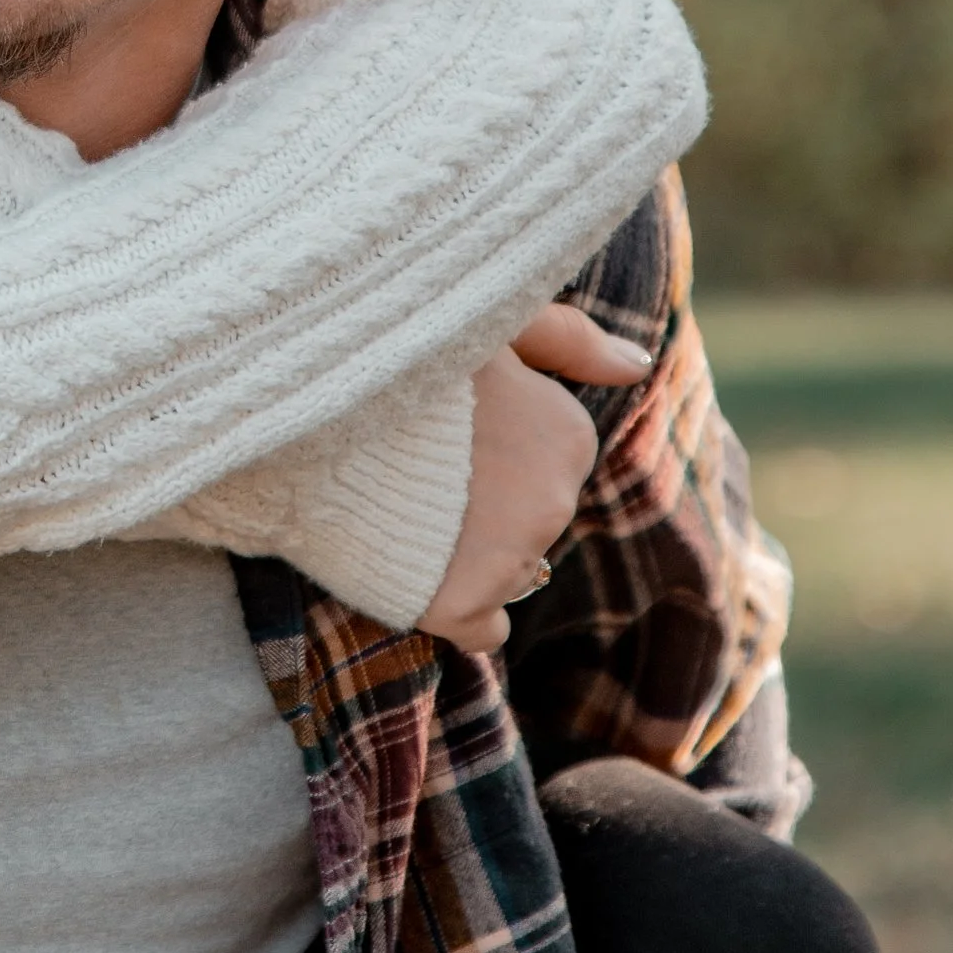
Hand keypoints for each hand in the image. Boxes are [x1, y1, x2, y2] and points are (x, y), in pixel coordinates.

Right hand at [417, 305, 654, 654]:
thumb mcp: (491, 322)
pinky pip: (484, 630)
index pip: (550, 457)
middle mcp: (555, 503)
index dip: (494, 442)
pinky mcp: (458, 605)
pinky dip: (461, 609)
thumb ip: (570, 338)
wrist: (316, 413)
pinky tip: (421, 575)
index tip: (446, 426)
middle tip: (416, 464)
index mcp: (569, 434)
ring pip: (508, 569)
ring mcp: (510, 560)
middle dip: (485, 497)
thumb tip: (636, 364)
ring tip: (403, 509)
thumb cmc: (403, 355)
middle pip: (529, 514)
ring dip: (469, 550)